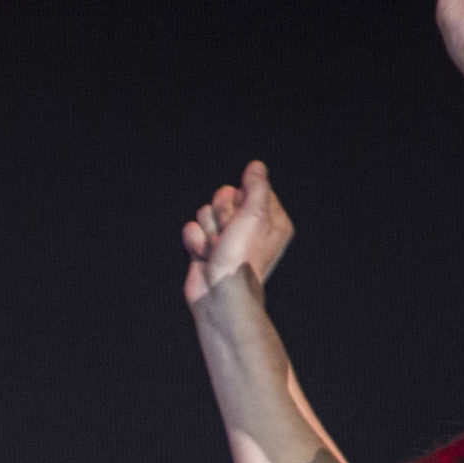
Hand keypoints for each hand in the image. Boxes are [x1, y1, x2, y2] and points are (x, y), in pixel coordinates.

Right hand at [182, 160, 293, 305]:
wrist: (219, 296)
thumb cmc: (242, 258)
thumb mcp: (255, 214)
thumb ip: (257, 185)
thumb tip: (256, 166)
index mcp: (271, 220)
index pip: (252, 187)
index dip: (242, 198)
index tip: (243, 217)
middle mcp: (250, 228)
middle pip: (225, 196)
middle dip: (222, 214)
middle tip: (228, 236)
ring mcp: (226, 238)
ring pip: (205, 211)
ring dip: (208, 230)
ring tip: (216, 250)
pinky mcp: (206, 248)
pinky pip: (192, 228)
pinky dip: (195, 241)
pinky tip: (203, 257)